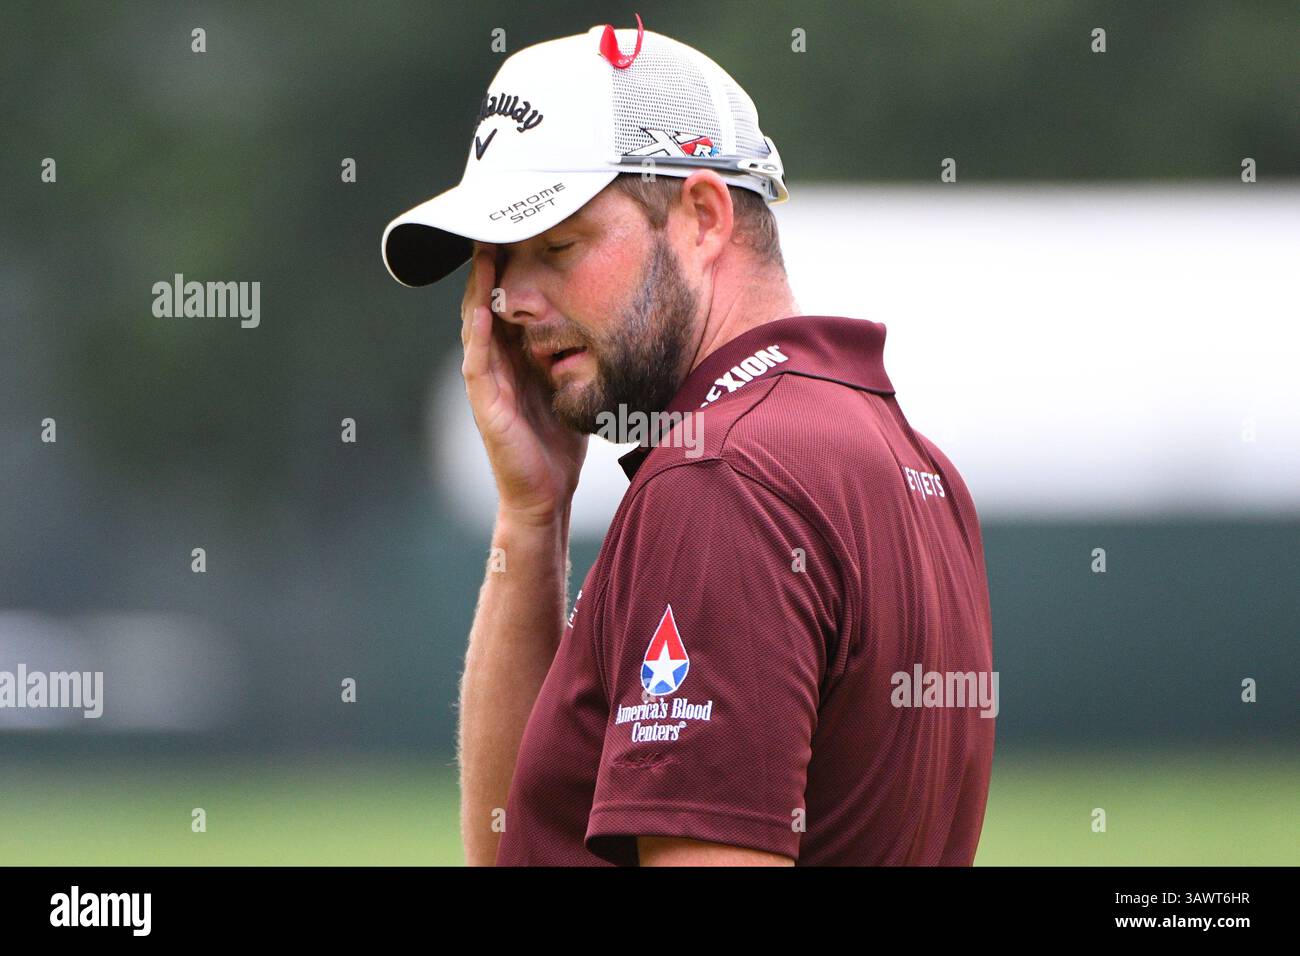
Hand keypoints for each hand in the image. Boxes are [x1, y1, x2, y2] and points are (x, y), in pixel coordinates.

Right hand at [460, 244, 587, 525]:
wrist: (545, 496)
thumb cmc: (559, 443)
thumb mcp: (573, 384)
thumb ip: (579, 352)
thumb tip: (615, 319)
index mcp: (516, 356)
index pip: (509, 299)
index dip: (513, 265)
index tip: (525, 226)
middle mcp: (496, 362)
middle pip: (489, 300)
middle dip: (490, 264)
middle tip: (497, 221)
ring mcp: (486, 382)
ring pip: (477, 322)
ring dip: (478, 287)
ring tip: (482, 249)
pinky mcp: (485, 403)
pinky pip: (477, 360)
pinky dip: (478, 331)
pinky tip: (483, 305)